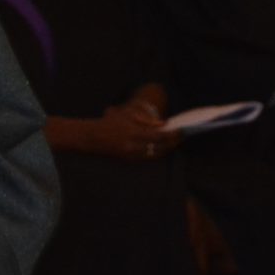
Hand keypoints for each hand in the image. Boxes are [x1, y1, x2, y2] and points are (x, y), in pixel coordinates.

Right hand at [62, 100, 177, 159]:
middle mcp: (133, 146)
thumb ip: (146, 119)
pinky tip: (164, 147)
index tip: (181, 130)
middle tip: (182, 136)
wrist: (93, 137)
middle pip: (160, 146)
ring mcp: (131, 155)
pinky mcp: (130, 160)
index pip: (159, 135)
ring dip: (167, 148)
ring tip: (175, 141)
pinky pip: (148, 158)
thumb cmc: (110, 122)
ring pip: (156, 154)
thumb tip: (163, 124)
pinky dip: (158, 153)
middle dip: (173, 142)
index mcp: (133, 132)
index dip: (172, 134)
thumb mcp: (127, 114)